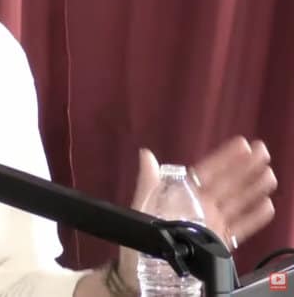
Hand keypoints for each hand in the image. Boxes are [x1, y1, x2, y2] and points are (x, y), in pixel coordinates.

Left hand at [117, 137, 277, 286]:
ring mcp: (212, 222)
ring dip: (252, 189)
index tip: (242, 144)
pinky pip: (239, 228)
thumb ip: (148, 178)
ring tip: (268, 175)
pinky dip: (253, 218)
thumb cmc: (140, 230)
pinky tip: (266, 206)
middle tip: (263, 151)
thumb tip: (145, 154)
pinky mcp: (218, 241)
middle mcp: (202, 205)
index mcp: (185, 192)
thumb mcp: (143, 201)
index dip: (225, 157)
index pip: (209, 170)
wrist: (142, 264)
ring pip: (237, 202)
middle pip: (228, 183)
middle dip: (245, 167)